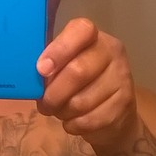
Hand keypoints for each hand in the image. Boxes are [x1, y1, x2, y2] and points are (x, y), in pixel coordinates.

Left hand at [36, 18, 136, 149]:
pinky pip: (89, 119)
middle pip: (78, 71)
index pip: (81, 30)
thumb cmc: (79, 85)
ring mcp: (122, 77)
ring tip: (60, 111)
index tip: (41, 69)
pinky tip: (73, 122)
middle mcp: (112, 52)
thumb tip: (32, 78)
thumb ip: (50, 66)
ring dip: (62, 112)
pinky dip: (73, 125)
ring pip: (81, 101)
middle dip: (54, 93)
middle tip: (45, 104)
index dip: (59, 50)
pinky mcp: (124, 104)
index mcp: (94, 37)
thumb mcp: (64, 68)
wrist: (114, 114)